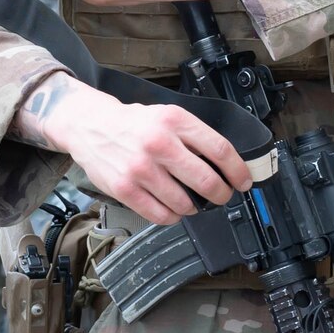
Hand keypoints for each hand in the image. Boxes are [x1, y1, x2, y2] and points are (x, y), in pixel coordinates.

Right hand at [22, 74, 251, 224]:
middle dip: (221, 194)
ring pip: (185, 203)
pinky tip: (172, 209)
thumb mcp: (167, 115)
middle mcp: (158, 143)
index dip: (238, 170)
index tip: (243, 181)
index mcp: (174, 120)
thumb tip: (227, 164)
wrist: (90, 126)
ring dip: (194, 207)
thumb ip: (194, 136)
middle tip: (222, 196)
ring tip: (192, 202)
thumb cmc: (133, 123)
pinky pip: (161, 215)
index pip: (219, 150)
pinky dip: (173, 217)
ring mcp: (141, 168)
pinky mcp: (125, 189)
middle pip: (206, 180)